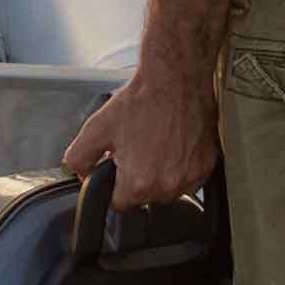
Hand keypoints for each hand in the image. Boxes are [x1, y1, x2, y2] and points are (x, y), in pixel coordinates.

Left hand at [63, 62, 218, 205]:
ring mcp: (189, 178)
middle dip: (138, 178)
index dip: (115, 185)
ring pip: (167, 191)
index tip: (119, 169)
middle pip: (145, 198)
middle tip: (137, 149)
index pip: (119, 204)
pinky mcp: (205, 168)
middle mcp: (167, 185)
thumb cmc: (142, 101)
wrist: (176, 80)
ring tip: (155, 145)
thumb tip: (81, 175)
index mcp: (138, 182)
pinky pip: (188, 180)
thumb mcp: (96, 128)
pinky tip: (173, 145)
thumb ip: (79, 159)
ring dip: (160, 175)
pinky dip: (180, 167)